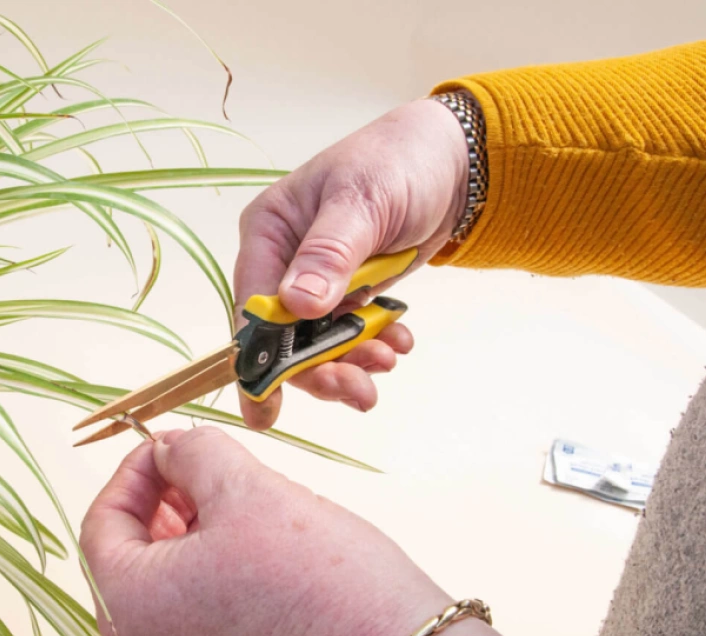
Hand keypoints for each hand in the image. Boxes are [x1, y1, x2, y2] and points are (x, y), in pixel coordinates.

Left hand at [81, 428, 621, 635]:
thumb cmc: (316, 586)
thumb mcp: (245, 489)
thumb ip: (194, 453)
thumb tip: (172, 447)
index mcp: (126, 606)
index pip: (103, 521)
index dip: (137, 471)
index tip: (174, 444)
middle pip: (128, 556)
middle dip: (164, 502)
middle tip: (207, 468)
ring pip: (161, 586)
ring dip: (188, 536)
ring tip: (239, 505)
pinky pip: (190, 618)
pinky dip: (208, 575)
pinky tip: (253, 549)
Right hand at [235, 98, 469, 427]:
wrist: (453, 161)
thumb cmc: (399, 162)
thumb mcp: (363, 201)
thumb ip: (328, 253)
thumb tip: (295, 304)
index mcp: (268, 231)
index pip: (252, 305)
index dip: (258, 359)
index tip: (268, 405)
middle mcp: (282, 261)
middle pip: (283, 336)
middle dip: (318, 369)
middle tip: (360, 392)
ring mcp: (314, 281)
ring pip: (316, 343)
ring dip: (350, 362)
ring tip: (389, 360)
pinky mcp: (346, 293)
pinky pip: (348, 336)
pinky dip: (371, 347)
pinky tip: (397, 343)